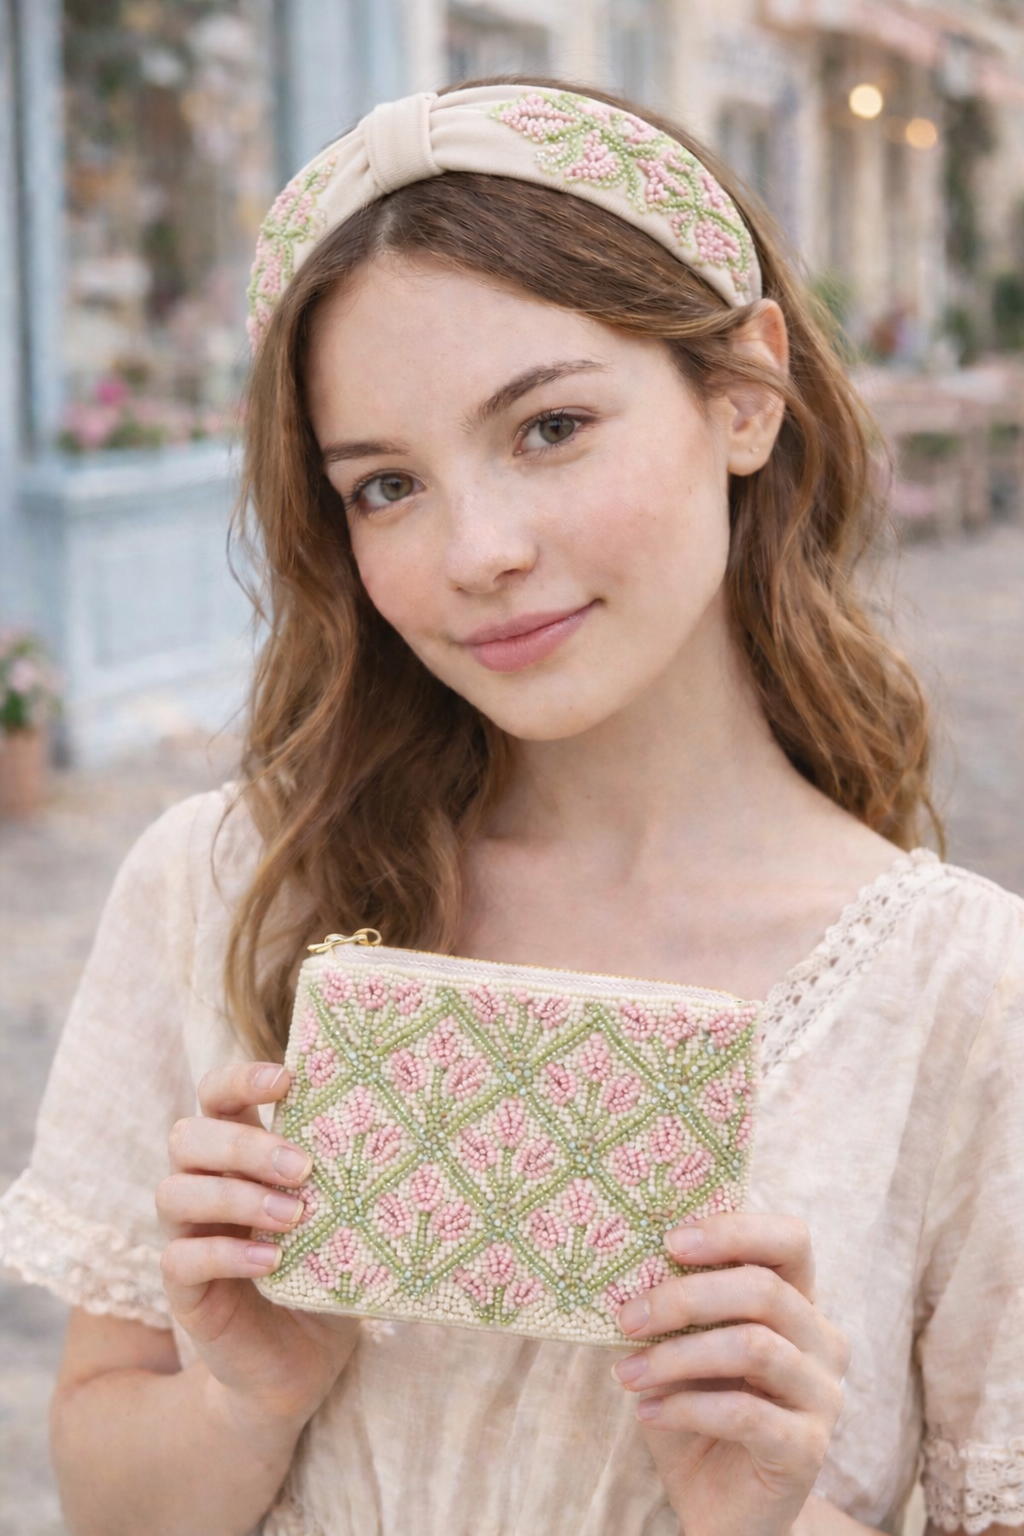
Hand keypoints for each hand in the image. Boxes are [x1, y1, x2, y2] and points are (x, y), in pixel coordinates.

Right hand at [156, 1062, 359, 1429]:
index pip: (216, 1096)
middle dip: (243, 1143)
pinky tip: (272, 1259)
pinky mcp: (184, 1289)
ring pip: (175, 1192)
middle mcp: (204, 1186)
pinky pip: (181, 1258)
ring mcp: (187, 1235)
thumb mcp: (345, 1218)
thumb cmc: (328, 1272)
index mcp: (239, 1156)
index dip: (239, 1079)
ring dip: (236, 1195)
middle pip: (187, 1136)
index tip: (287, 1079)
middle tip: (302, 1166)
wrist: (301, 1367)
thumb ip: (356, 1177)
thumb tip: (422, 1131)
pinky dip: (227, 1253)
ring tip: (294, 1215)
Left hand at [611, 1212, 849, 1535]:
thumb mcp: (683, 1346)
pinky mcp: (807, 1450)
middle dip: (685, 1297)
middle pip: (764, 1289)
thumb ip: (676, 1305)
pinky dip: (686, 1407)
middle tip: (628, 1317)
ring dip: (677, 1356)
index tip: (669, 1242)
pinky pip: (745, 1413)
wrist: (721, 1507)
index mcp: (798, 1302)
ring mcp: (822, 1396)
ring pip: (753, 1347)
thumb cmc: (697, 1410)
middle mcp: (823, 1341)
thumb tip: (624, 1258)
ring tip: (628, 1374)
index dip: (733, 1231)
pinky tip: (648, 1413)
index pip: (790, 1239)